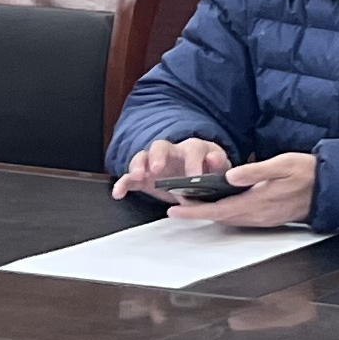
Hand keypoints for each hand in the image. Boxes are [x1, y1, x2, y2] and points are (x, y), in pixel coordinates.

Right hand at [115, 135, 236, 199]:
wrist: (199, 180)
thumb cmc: (209, 172)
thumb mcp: (220, 170)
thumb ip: (219, 165)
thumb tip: (214, 159)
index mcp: (194, 149)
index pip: (193, 148)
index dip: (194, 161)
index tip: (195, 177)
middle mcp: (172, 153)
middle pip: (161, 146)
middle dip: (158, 156)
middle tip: (158, 169)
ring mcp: (155, 164)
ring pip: (143, 157)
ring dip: (138, 165)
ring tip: (138, 176)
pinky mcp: (144, 178)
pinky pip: (129, 178)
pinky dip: (122, 183)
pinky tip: (118, 193)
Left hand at [169, 148, 317, 228]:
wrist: (331, 187)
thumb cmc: (308, 173)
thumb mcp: (283, 164)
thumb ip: (255, 171)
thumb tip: (230, 176)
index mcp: (257, 202)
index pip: (217, 210)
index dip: (194, 211)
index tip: (175, 209)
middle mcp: (258, 215)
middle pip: (219, 217)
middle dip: (197, 212)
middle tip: (178, 201)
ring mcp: (263, 219)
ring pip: (229, 219)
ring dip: (210, 213)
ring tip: (194, 201)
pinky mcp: (268, 217)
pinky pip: (240, 218)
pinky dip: (225, 212)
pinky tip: (221, 203)